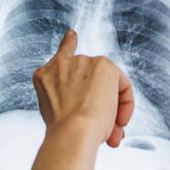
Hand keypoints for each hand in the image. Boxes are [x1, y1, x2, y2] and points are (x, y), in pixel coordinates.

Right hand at [33, 30, 134, 147]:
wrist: (71, 132)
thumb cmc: (64, 132)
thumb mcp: (57, 113)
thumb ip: (72, 100)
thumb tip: (98, 115)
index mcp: (43, 75)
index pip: (60, 56)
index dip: (68, 43)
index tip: (72, 34)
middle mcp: (60, 64)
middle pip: (89, 80)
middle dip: (98, 105)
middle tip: (104, 134)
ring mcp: (81, 61)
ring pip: (106, 85)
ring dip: (112, 110)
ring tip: (110, 134)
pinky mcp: (103, 65)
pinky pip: (122, 85)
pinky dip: (126, 103)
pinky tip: (122, 120)